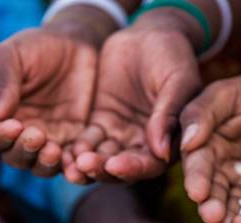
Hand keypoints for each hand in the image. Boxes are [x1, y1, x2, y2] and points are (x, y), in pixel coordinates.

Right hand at [0, 28, 97, 176]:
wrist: (78, 48)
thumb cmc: (37, 47)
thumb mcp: (13, 56)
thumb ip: (2, 83)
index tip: (13, 126)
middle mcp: (19, 136)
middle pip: (15, 158)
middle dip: (24, 151)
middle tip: (37, 136)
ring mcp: (47, 144)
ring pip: (41, 167)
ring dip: (46, 164)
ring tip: (54, 150)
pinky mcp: (73, 147)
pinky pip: (71, 165)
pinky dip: (73, 167)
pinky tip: (78, 159)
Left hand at [68, 15, 200, 182]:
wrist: (149, 36)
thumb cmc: (172, 57)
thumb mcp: (176, 81)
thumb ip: (169, 114)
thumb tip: (161, 152)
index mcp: (169, 142)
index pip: (151, 164)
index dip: (133, 168)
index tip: (115, 165)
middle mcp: (145, 146)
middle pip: (123, 167)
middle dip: (103, 168)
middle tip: (85, 165)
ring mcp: (121, 136)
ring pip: (103, 157)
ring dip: (88, 163)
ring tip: (71, 162)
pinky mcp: (101, 124)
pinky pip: (87, 141)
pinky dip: (77, 147)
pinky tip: (63, 149)